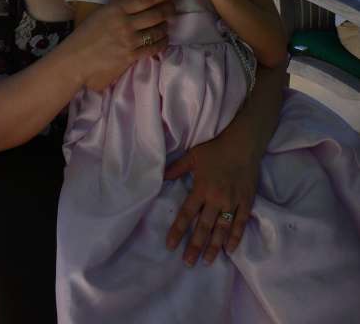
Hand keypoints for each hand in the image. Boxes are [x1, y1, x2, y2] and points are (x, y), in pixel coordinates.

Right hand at [74, 0, 175, 90]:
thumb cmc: (85, 35)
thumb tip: (140, 2)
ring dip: (165, 26)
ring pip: (157, 31)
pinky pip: (153, 48)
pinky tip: (163, 40)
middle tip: (173, 7)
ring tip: (166, 24)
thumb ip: (120, 8)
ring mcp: (130, 40)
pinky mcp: (131, 56)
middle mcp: (125, 23)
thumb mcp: (101, 13)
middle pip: (156, 13)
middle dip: (169, 9)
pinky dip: (162, 42)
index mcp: (116, 8)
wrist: (75, 59)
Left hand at [164, 132, 258, 265]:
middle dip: (195, 246)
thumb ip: (176, 168)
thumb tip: (160, 177)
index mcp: (201, 188)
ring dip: (213, 246)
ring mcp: (232, 202)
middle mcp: (216, 199)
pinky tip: (229, 250)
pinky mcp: (246, 202)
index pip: (187, 214)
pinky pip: (240, 224)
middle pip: (203, 227)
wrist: (243, 144)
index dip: (178, 230)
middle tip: (188, 262)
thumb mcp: (193, 156)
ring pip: (222, 229)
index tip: (170, 245)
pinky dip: (235, 238)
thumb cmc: (216, 149)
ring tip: (206, 261)